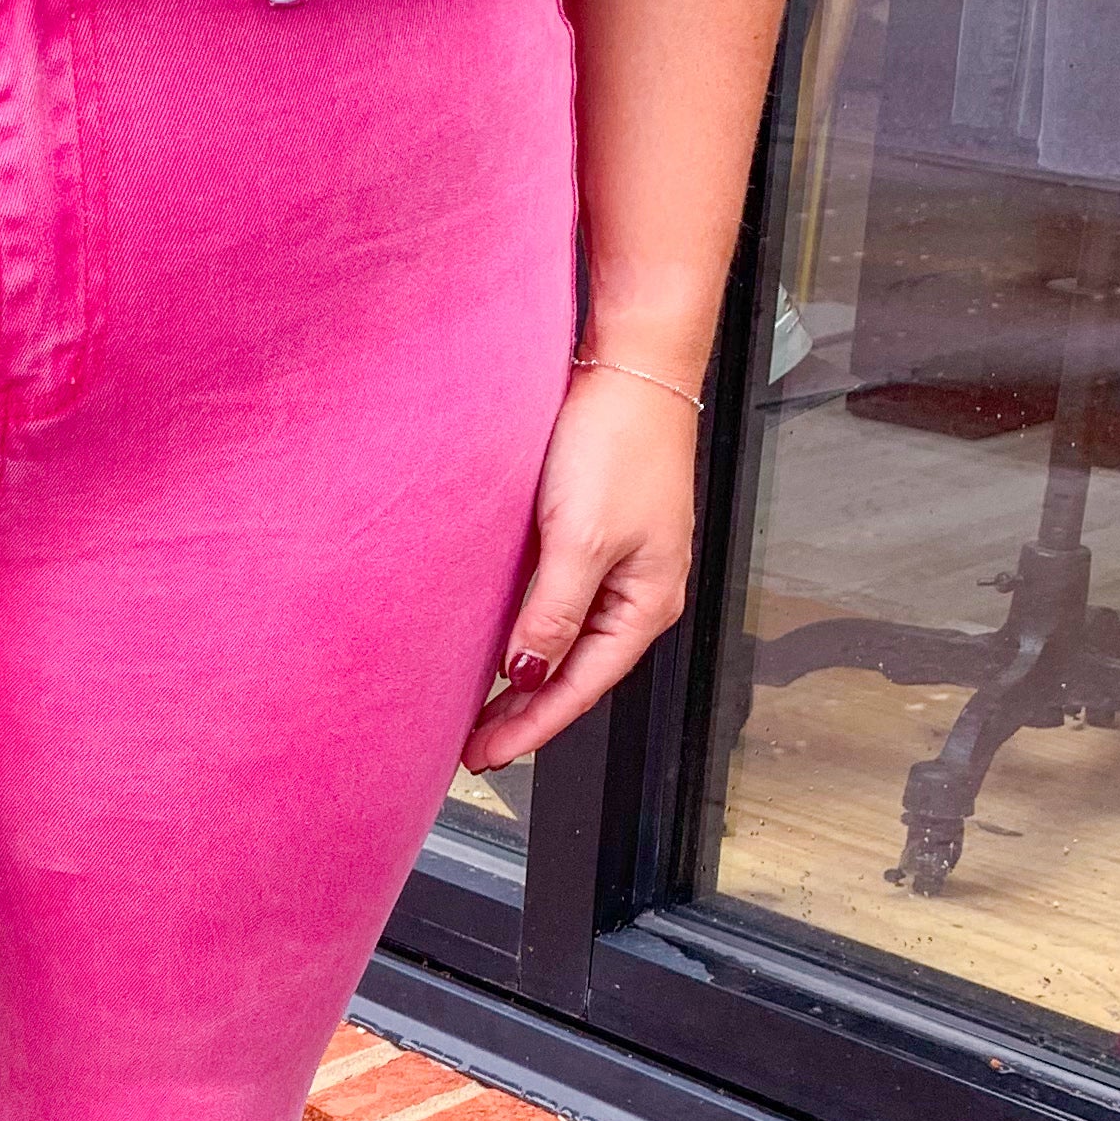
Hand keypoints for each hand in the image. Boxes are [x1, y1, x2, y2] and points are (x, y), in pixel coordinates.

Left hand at [462, 365, 698, 770]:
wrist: (629, 365)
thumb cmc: (618, 441)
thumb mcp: (579, 538)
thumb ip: (552, 613)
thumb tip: (527, 675)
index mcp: (646, 603)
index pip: (581, 688)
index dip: (532, 727)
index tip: (486, 755)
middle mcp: (637, 592)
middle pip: (575, 673)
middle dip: (526, 714)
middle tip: (472, 747)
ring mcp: (617, 565)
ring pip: (565, 641)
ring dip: (523, 676)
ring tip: (478, 709)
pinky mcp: (593, 536)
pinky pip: (557, 603)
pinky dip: (526, 632)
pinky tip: (496, 642)